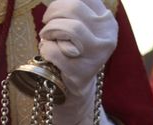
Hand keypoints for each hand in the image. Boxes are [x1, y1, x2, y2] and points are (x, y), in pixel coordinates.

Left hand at [39, 0, 116, 121]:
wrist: (74, 88)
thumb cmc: (73, 50)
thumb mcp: (82, 27)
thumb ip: (75, 9)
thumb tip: (60, 1)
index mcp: (107, 21)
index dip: (61, 3)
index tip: (54, 14)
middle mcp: (107, 37)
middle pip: (74, 7)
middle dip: (53, 14)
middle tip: (46, 26)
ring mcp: (96, 56)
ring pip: (67, 26)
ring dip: (49, 31)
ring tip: (46, 39)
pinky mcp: (81, 72)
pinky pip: (54, 50)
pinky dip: (45, 49)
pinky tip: (48, 54)